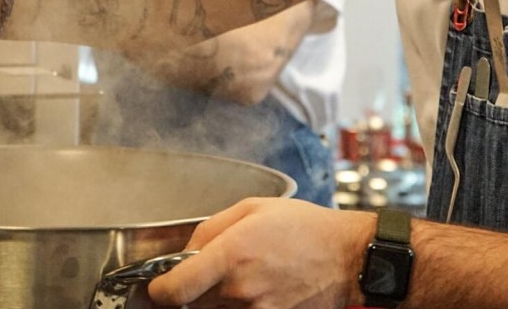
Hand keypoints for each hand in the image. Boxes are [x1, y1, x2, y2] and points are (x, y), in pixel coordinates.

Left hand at [148, 198, 373, 307]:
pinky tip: (257, 292)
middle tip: (207, 276)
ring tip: (242, 280)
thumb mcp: (253, 209)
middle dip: (191, 293)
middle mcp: (240, 290)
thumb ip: (209, 229)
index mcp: (231, 255)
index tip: (162, 286)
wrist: (348, 258)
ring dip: (217, 301)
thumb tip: (184, 253)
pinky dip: (239, 308)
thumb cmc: (304, 228)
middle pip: (191, 306)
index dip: (159, 291)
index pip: (173, 291)